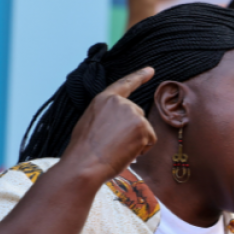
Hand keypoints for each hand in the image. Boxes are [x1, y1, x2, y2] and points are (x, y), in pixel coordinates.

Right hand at [61, 67, 157, 181]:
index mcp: (104, 99)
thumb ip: (107, 116)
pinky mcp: (142, 127)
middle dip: (130, 132)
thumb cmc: (83, 150)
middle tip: (113, 145)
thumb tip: (118, 125)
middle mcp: (120, 102)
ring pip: (143, 130)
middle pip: (136, 116)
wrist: (85, 164)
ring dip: (135, 142)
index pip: (125, 84)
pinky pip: (150, 141)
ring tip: (116, 149)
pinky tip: (126, 153)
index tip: (150, 70)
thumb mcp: (90, 123)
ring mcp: (133, 113)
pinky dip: (141, 150)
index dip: (139, 76)